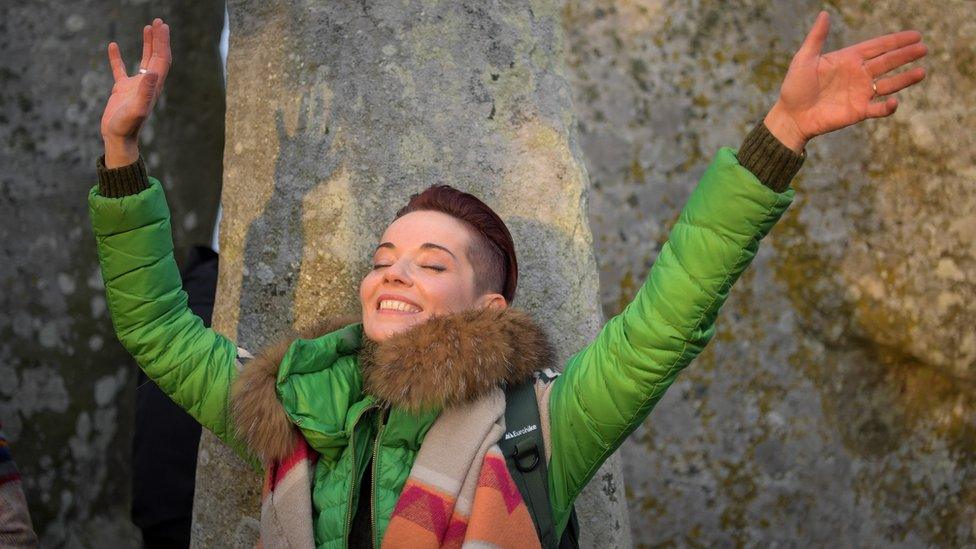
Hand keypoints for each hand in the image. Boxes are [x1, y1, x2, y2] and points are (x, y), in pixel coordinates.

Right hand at [100, 18, 171, 166]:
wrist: (117, 139)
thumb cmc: (127, 126)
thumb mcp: (137, 109)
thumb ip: (146, 91)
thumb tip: (154, 72)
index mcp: (154, 86)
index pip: (162, 59)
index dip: (163, 42)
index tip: (162, 26)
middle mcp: (148, 84)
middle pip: (157, 57)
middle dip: (159, 39)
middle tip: (159, 21)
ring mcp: (135, 86)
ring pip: (144, 61)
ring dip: (147, 44)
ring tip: (148, 27)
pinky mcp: (121, 90)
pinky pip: (120, 69)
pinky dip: (117, 57)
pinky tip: (113, 46)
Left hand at [764, 11, 926, 152]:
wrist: (790, 116)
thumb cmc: (794, 87)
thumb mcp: (803, 59)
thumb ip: (816, 38)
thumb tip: (825, 13)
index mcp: (848, 59)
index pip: (877, 47)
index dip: (896, 41)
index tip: (915, 35)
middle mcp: (858, 74)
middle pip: (888, 62)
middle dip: (906, 55)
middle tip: (923, 48)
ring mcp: (860, 93)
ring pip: (889, 84)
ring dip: (905, 79)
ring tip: (922, 72)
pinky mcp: (858, 111)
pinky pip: (878, 109)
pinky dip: (887, 107)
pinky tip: (893, 101)